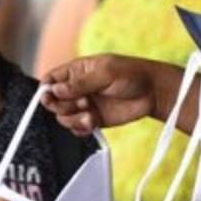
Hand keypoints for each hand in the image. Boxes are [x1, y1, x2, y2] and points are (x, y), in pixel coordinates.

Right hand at [42, 54, 185, 135]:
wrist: (153, 93)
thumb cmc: (132, 74)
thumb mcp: (106, 73)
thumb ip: (80, 83)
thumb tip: (56, 90)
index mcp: (77, 71)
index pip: (51, 80)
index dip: (46, 89)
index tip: (49, 97)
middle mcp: (78, 89)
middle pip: (54, 102)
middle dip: (62, 106)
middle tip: (81, 102)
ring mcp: (85, 105)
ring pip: (64, 117)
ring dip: (73, 119)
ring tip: (90, 114)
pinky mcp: (93, 119)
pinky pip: (77, 128)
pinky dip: (81, 128)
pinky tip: (92, 122)